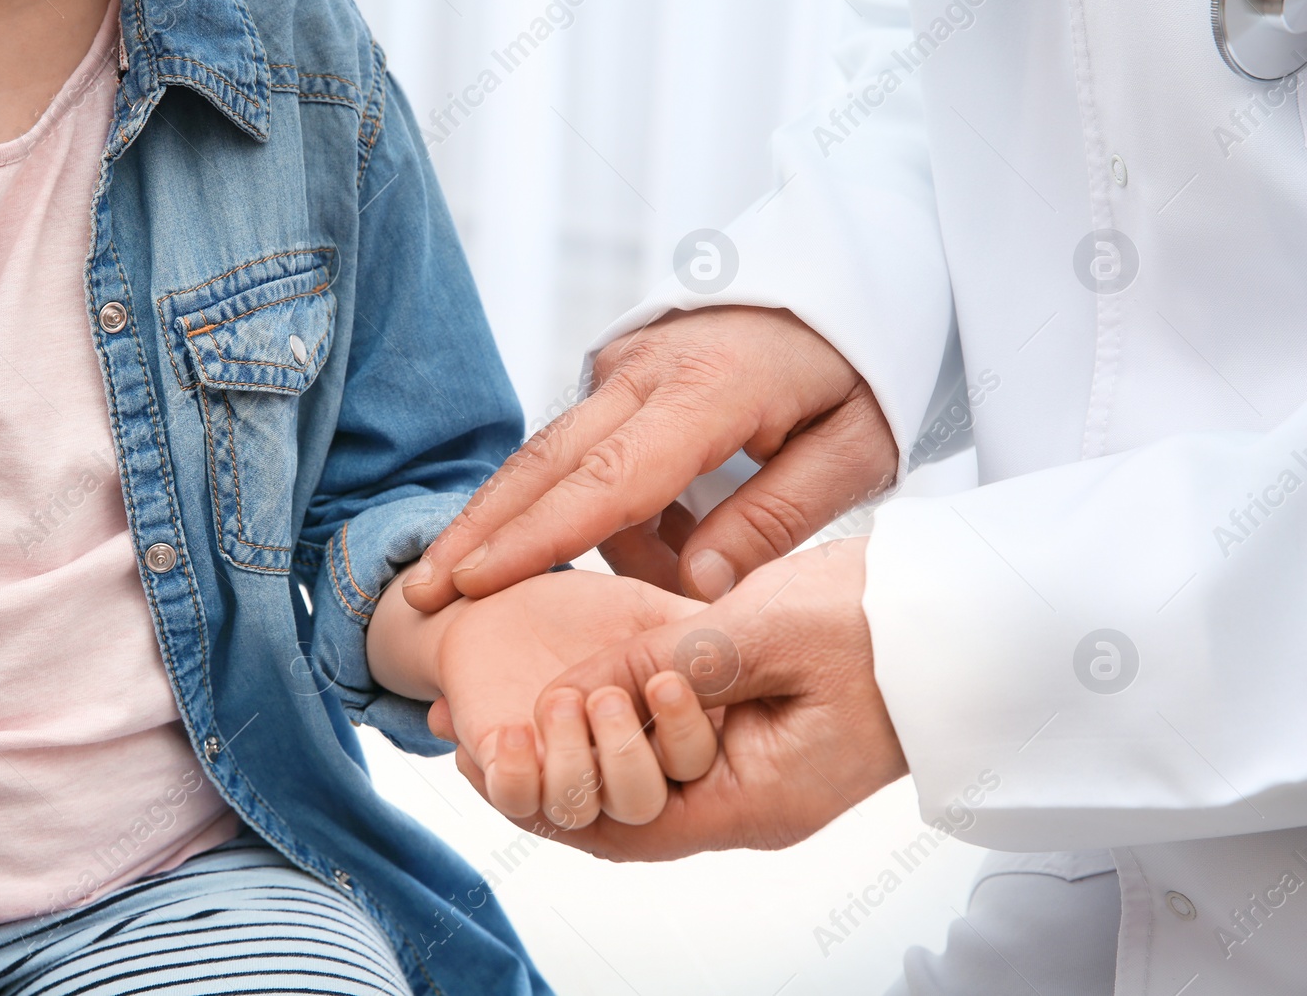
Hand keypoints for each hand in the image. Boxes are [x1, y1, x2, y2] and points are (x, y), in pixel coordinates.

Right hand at [401, 307, 896, 609]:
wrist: (846, 279)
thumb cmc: (863, 372)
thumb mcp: (855, 453)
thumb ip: (773, 520)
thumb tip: (694, 587)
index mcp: (710, 389)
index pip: (608, 478)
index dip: (537, 539)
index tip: (472, 583)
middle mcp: (648, 369)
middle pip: (546, 462)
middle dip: (480, 532)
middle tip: (420, 593)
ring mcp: (626, 362)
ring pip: (556, 458)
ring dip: (546, 530)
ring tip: (609, 590)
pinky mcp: (621, 368)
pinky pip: (586, 449)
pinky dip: (588, 506)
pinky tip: (642, 547)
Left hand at [450, 540, 906, 860]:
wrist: (961, 612)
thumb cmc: (889, 624)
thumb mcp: (774, 631)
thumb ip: (677, 659)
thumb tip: (585, 687)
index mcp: (762, 796)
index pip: (635, 825)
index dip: (556, 793)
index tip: (497, 749)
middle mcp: (752, 797)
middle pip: (628, 818)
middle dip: (548, 783)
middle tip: (476, 745)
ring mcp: (754, 768)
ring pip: (641, 785)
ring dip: (571, 758)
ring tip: (496, 728)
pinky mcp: (753, 731)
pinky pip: (666, 749)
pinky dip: (611, 727)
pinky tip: (569, 694)